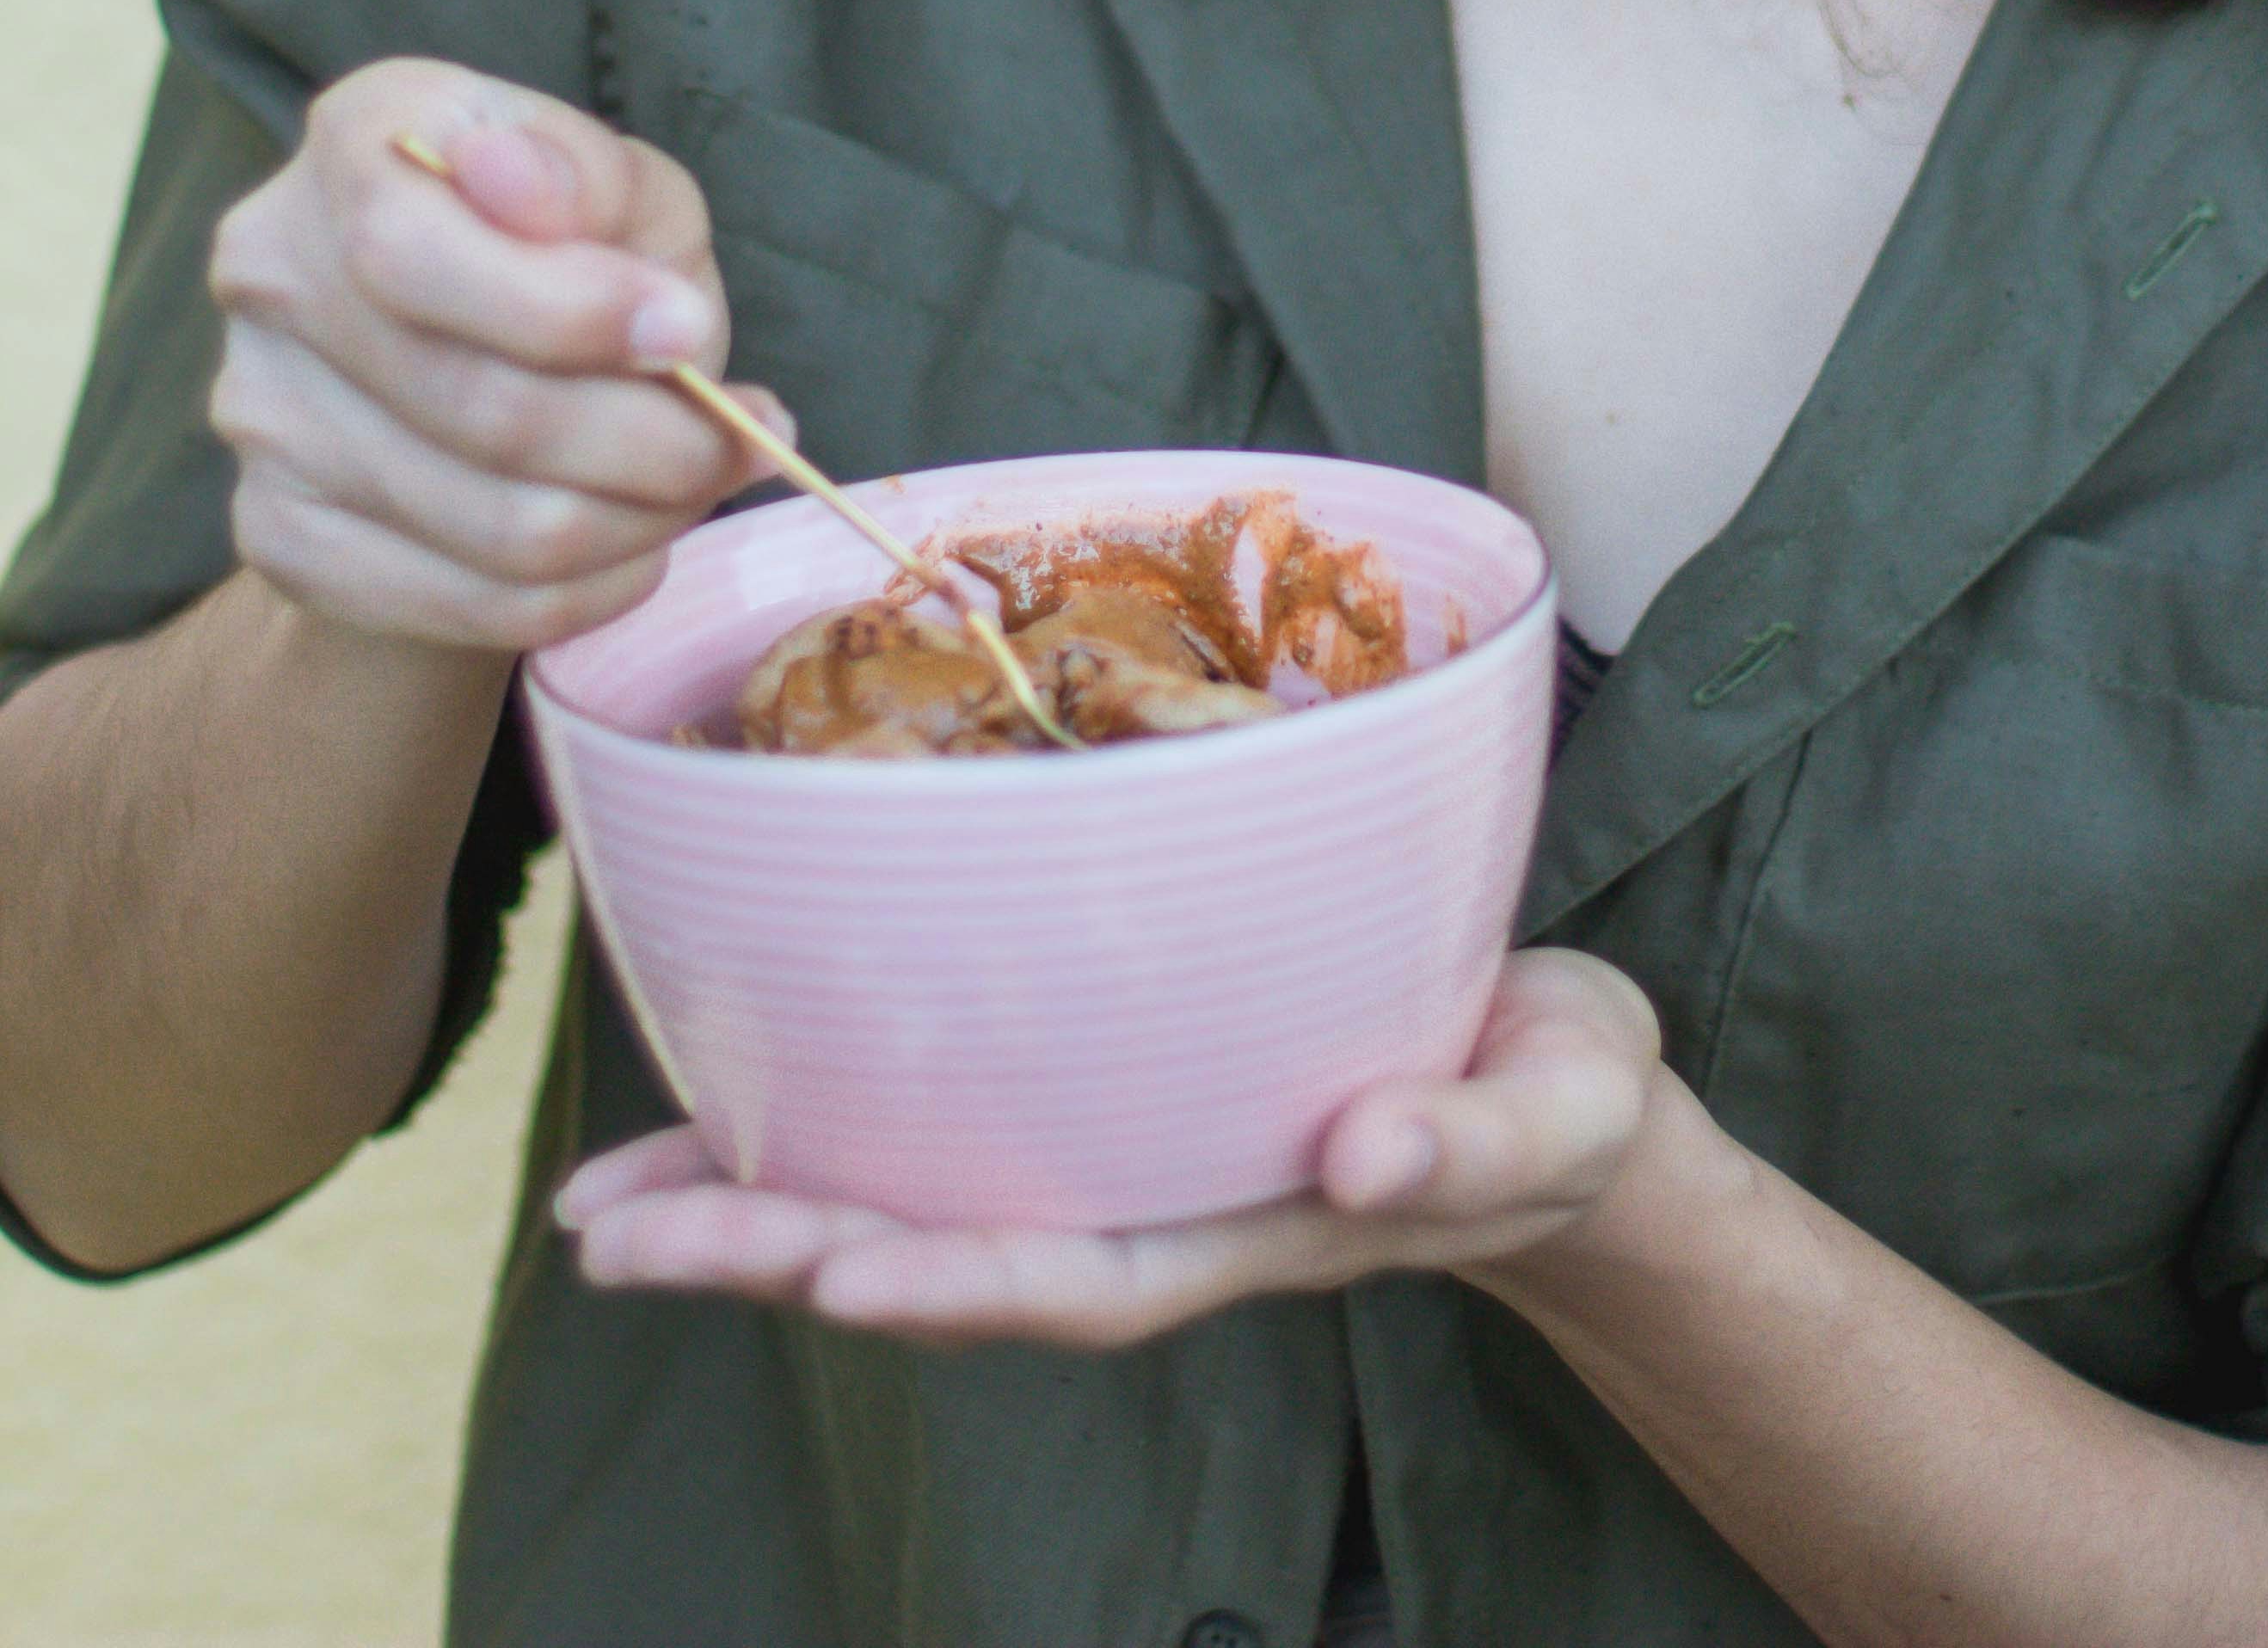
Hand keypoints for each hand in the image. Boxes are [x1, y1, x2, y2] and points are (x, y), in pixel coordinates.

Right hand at [208, 56, 785, 653]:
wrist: (460, 352)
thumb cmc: (564, 242)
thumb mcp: (614, 183)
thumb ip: (590, 182)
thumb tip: (535, 198)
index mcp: (354, 140)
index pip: (410, 249)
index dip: (567, 310)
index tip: (686, 334)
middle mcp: (274, 270)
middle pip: (476, 406)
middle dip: (649, 441)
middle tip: (736, 440)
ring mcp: (262, 412)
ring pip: (492, 525)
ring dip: (637, 521)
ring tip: (699, 483)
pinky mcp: (280, 534)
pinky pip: (470, 602)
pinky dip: (589, 589)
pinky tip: (635, 544)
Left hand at [555, 950, 1665, 1344]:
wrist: (1562, 1093)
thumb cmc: (1560, 1099)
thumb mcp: (1555, 1112)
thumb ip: (1474, 1140)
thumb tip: (1374, 1152)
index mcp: (1251, 1222)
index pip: (1080, 1272)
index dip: (953, 1277)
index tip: (825, 1270)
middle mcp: (1157, 1206)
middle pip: (949, 1257)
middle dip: (776, 1251)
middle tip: (614, 1234)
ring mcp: (1125, 1158)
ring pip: (918, 1202)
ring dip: (757, 1209)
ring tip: (605, 1203)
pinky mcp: (1113, 1090)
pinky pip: (949, 1126)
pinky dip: (830, 1122)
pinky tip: (729, 1108)